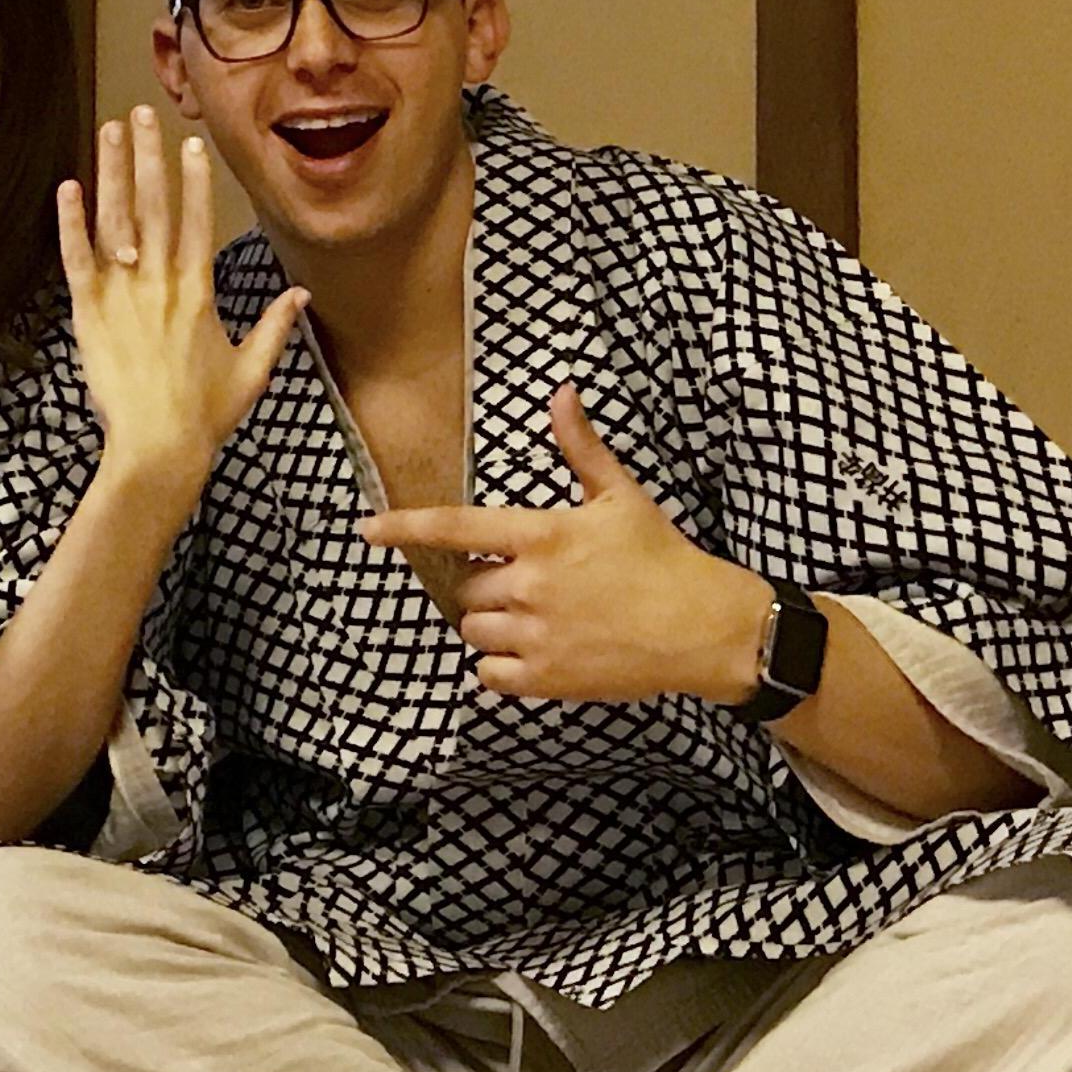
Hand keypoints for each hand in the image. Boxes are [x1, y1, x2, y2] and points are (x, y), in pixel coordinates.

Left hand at [60, 105, 306, 496]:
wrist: (157, 447)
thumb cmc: (205, 414)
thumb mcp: (252, 370)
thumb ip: (275, 327)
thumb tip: (300, 295)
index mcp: (199, 291)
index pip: (198, 220)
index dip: (194, 179)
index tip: (190, 143)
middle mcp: (161, 282)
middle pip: (155, 205)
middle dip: (148, 156)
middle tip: (142, 113)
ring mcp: (123, 294)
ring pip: (116, 220)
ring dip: (112, 172)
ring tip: (109, 131)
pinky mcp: (89, 313)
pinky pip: (78, 259)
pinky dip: (72, 223)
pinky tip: (70, 188)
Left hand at [364, 384, 769, 703]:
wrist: (702, 628)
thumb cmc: (661, 557)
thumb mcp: (620, 495)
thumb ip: (580, 446)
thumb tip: (562, 391)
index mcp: (541, 535)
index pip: (455, 528)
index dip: (406, 526)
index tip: (369, 529)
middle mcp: (530, 586)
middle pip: (465, 586)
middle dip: (485, 583)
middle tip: (527, 580)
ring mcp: (536, 636)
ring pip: (473, 631)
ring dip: (490, 624)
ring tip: (533, 616)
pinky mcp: (546, 680)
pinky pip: (488, 676)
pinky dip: (499, 667)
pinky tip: (531, 651)